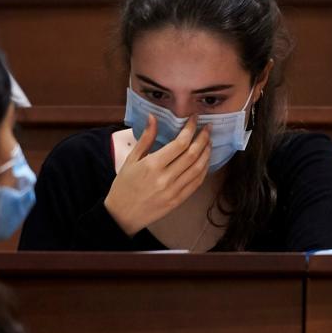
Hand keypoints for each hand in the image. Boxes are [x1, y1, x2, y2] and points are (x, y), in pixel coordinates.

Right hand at [104, 114, 211, 235]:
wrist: (122, 215)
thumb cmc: (124, 186)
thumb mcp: (131, 160)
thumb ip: (145, 138)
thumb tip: (153, 117)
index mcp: (153, 165)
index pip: (179, 143)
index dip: (190, 129)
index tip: (194, 119)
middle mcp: (166, 178)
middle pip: (192, 154)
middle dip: (203, 138)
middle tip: (208, 127)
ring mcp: (174, 190)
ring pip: (198, 168)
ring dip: (207, 152)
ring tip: (209, 141)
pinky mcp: (178, 200)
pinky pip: (197, 183)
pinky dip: (204, 169)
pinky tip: (205, 160)